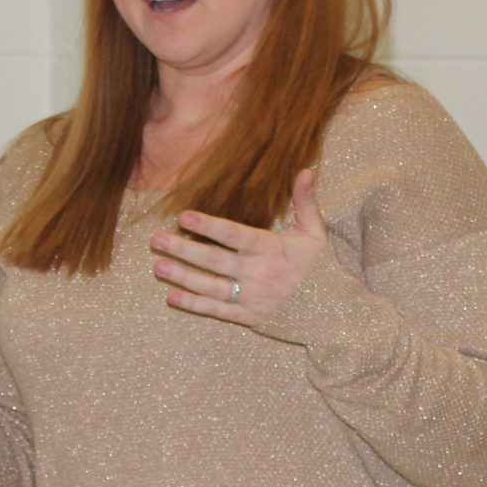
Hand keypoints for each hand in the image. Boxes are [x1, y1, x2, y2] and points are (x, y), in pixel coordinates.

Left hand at [149, 169, 327, 326]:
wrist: (331, 311)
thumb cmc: (318, 266)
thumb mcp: (315, 232)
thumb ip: (305, 201)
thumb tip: (306, 170)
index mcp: (271, 249)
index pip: (235, 235)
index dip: (209, 226)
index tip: (183, 216)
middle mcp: (258, 274)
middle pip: (215, 261)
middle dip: (184, 249)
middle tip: (156, 240)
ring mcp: (251, 298)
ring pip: (211, 287)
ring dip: (183, 277)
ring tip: (158, 266)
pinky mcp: (247, 317)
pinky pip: (217, 311)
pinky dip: (194, 305)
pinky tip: (171, 296)